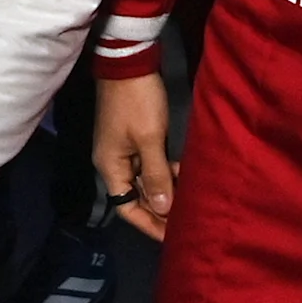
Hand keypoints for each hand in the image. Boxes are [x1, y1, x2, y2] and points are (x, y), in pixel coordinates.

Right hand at [93, 70, 176, 240]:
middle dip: (160, 211)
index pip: (127, 209)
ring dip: (166, 191)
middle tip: (187, 223)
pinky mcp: (135, 139)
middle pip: (136, 198)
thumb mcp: (150, 140)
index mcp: (110, 167)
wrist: (129, 65)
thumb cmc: (137, 103)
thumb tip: (162, 209)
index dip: (149, 225)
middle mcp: (114, 163)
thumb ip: (157, 175)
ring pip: (145, 182)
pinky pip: (150, 165)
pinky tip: (185, 175)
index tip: (173, 237)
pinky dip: (166, 173)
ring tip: (191, 201)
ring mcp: (124, 151)